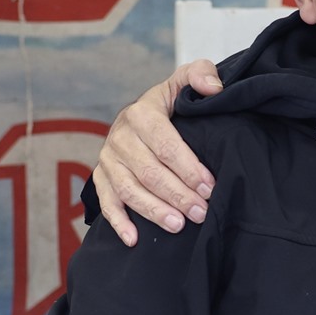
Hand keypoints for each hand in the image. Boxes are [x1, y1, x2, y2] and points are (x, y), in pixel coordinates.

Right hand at [95, 57, 222, 245]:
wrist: (140, 117)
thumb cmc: (169, 105)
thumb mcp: (183, 83)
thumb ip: (200, 75)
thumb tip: (214, 88)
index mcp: (142, 113)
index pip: (165, 143)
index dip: (188, 167)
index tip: (210, 186)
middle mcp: (120, 136)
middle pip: (149, 171)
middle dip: (177, 194)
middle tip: (202, 212)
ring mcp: (108, 159)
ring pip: (129, 189)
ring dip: (153, 210)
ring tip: (179, 226)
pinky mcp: (101, 178)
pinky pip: (107, 202)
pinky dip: (118, 222)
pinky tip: (134, 239)